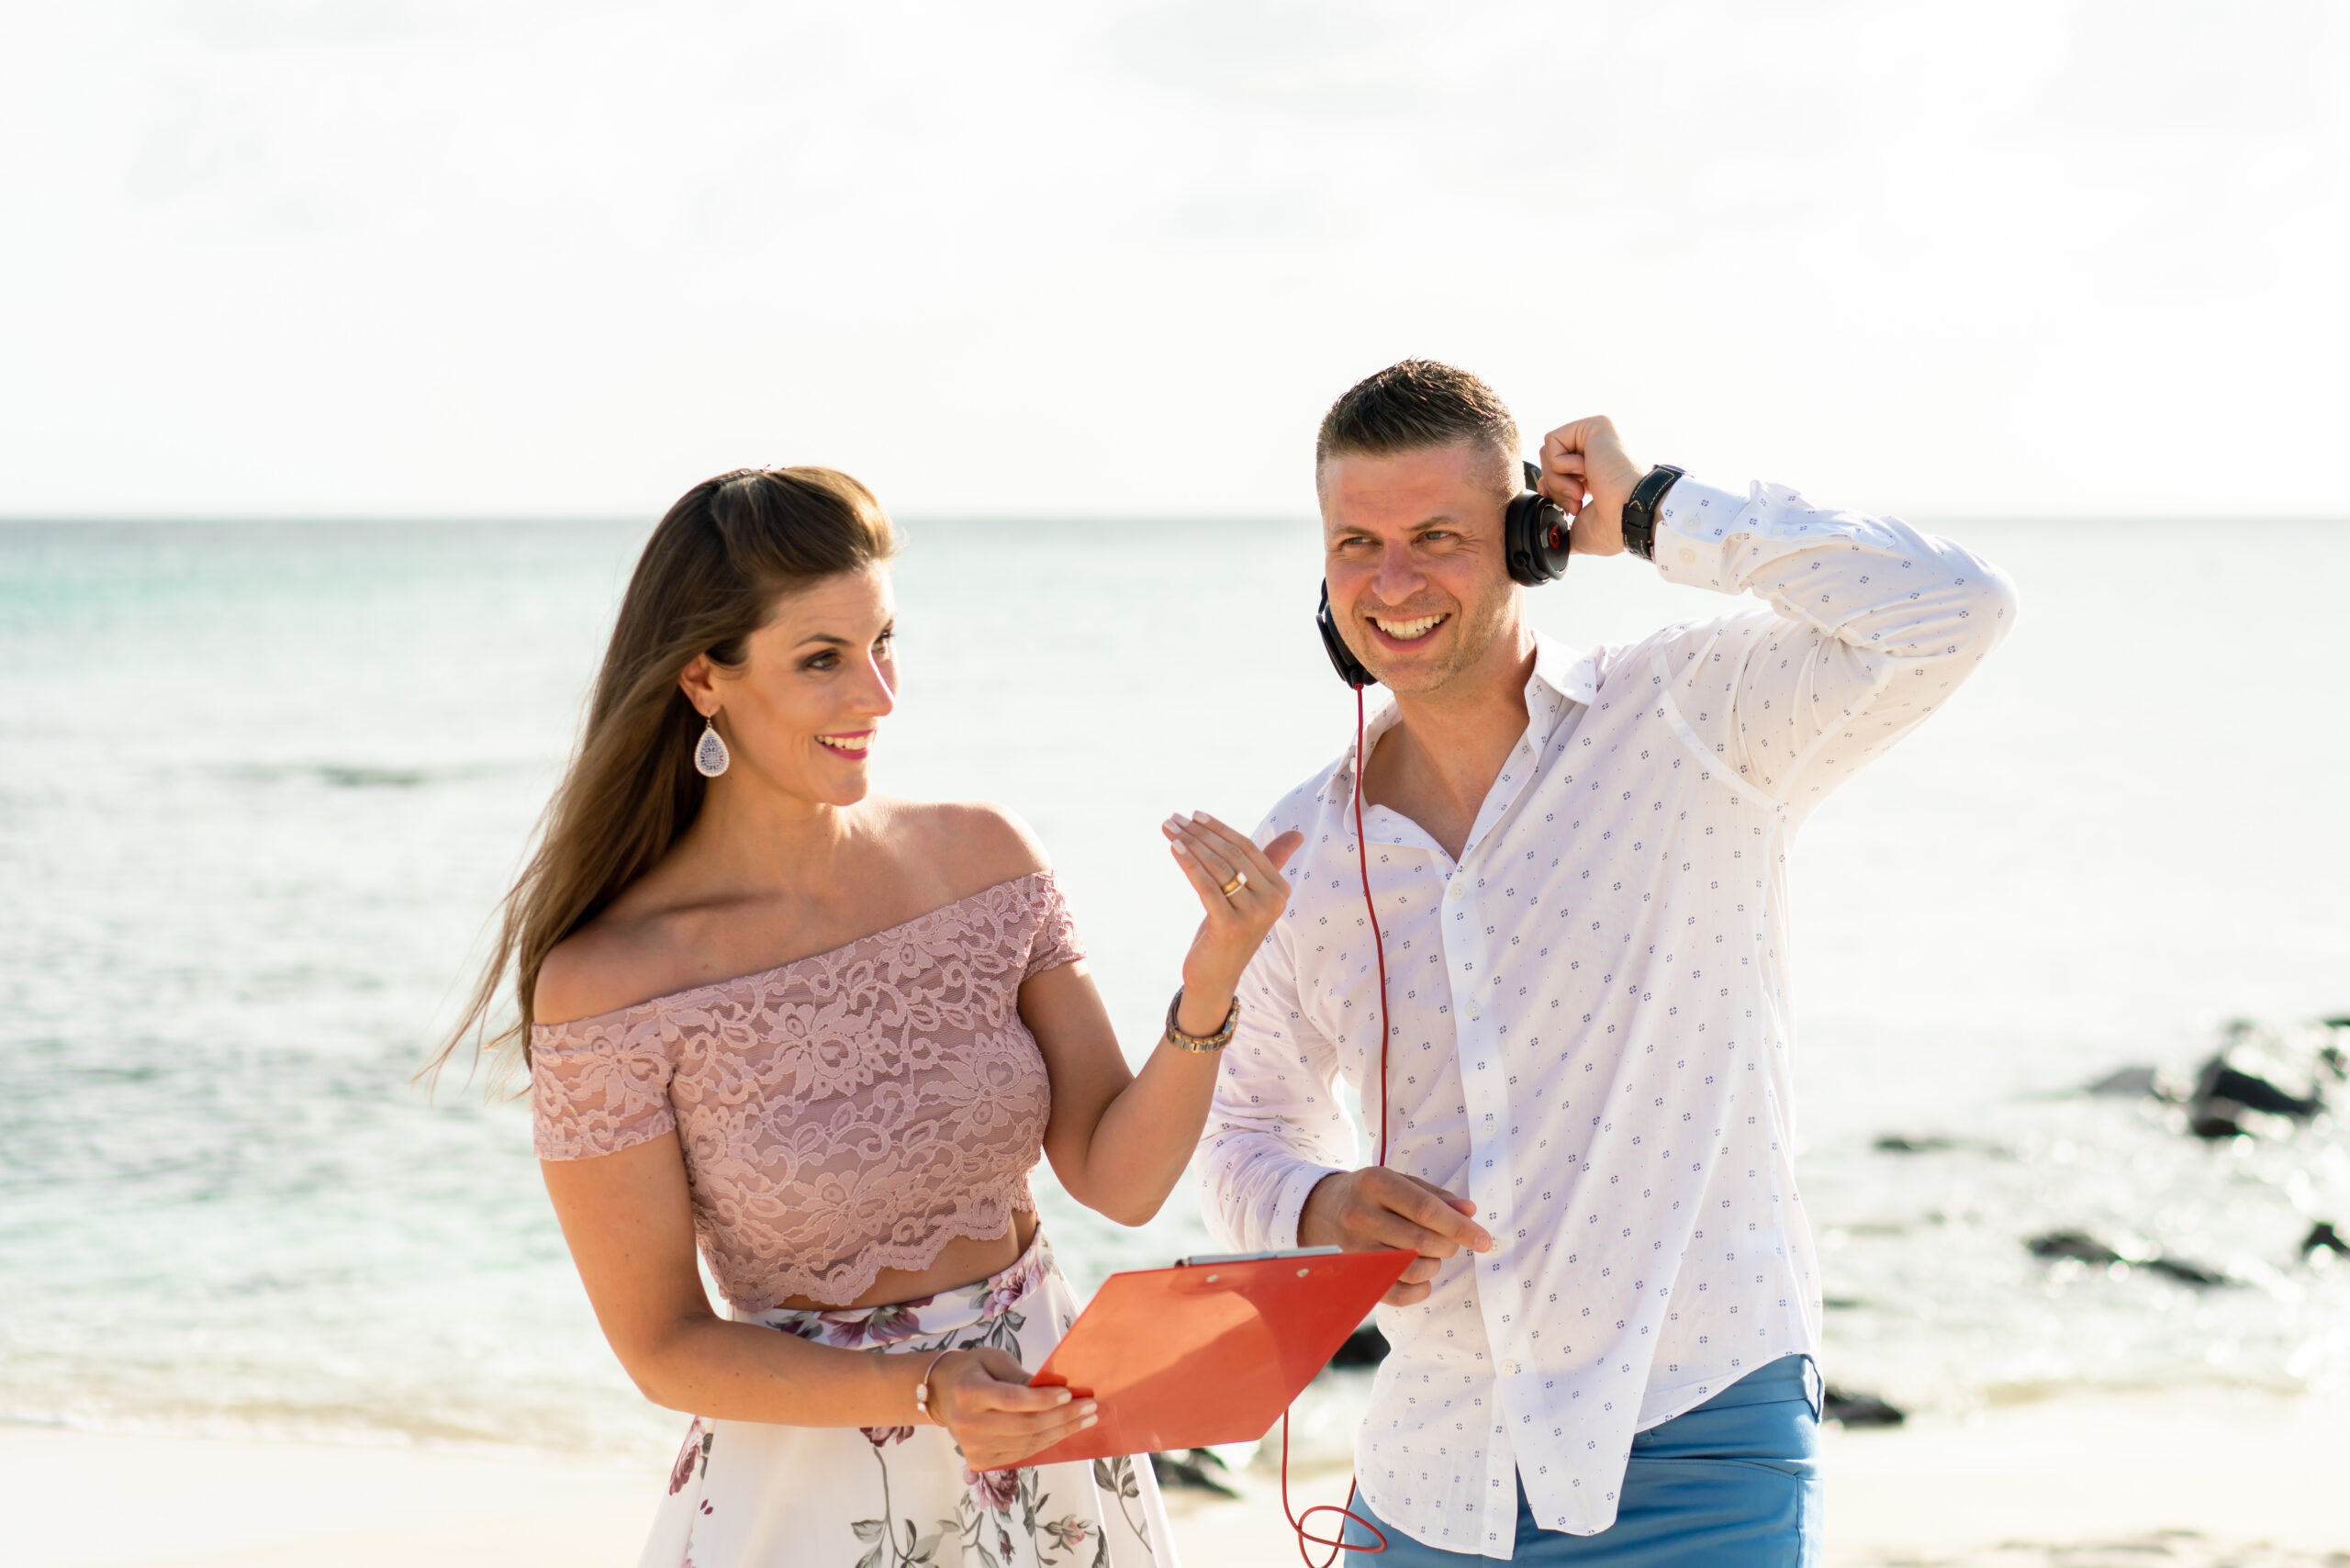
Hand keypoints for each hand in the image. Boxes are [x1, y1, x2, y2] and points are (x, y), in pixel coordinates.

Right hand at [925, 1347, 1097, 1469]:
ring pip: (1027, 1443)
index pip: (1013, 1400)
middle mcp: (968, 1424)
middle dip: (1063, 1417)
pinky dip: (1045, 1442)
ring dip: (1061, 1432)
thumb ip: (1021, 1376)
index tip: (1071, 1394)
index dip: (1044, 1400)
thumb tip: (1056, 1389)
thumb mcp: (995, 1359)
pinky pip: (1021, 1454)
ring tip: (1085, 1420)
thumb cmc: (973, 1369)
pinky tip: (1063, 1431)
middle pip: (1025, 1426)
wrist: (941, 1394)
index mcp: (969, 1393)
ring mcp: (973, 1447)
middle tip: (1090, 1408)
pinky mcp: (979, 1461)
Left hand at [1158, 813, 1305, 1033]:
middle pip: (1231, 855)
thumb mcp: (1249, 896)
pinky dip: (1188, 863)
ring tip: (1169, 828)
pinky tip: (1173, 848)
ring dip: (1189, 843)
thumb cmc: (1228, 931)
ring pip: (1217, 867)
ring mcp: (1253, 915)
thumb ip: (1271, 864)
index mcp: (1280, 891)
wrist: (1215, 978)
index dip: (1220, 829)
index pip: (1248, 848)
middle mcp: (1272, 902)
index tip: (1194, 815)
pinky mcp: (1230, 926)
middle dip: (1199, 833)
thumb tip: (1297, 834)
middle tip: (1173, 819)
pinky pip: (1206, 885)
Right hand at [1297, 1167, 1493, 1306]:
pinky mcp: (1353, 1275)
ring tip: (1430, 1255)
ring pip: (1412, 1270)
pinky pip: (1396, 1295)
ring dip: (1434, 1266)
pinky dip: (1419, 1290)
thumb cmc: (1368, 1193)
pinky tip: (1422, 1278)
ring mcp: (1354, 1249)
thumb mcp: (1397, 1181)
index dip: (1460, 1227)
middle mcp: (1361, 1216)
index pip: (1426, 1210)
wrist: (1316, 1209)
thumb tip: (1470, 1211)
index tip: (1485, 1240)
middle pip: (1422, 1242)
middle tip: (1449, 1242)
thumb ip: (1434, 1195)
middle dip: (1448, 1246)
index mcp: (1376, 1183)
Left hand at [1537, 416, 1644, 555]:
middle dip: (1555, 489)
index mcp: (1596, 472)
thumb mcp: (1583, 529)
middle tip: (1576, 504)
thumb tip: (1554, 543)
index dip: (1551, 491)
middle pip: (1548, 462)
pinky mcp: (1594, 425)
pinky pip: (1553, 441)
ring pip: (1548, 452)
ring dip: (1557, 479)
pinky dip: (1561, 464)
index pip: (1557, 472)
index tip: (1564, 508)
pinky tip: (1587, 472)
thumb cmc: (1615, 525)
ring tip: (1580, 492)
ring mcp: (1597, 436)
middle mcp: (1598, 451)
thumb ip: (1565, 529)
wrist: (1632, 515)